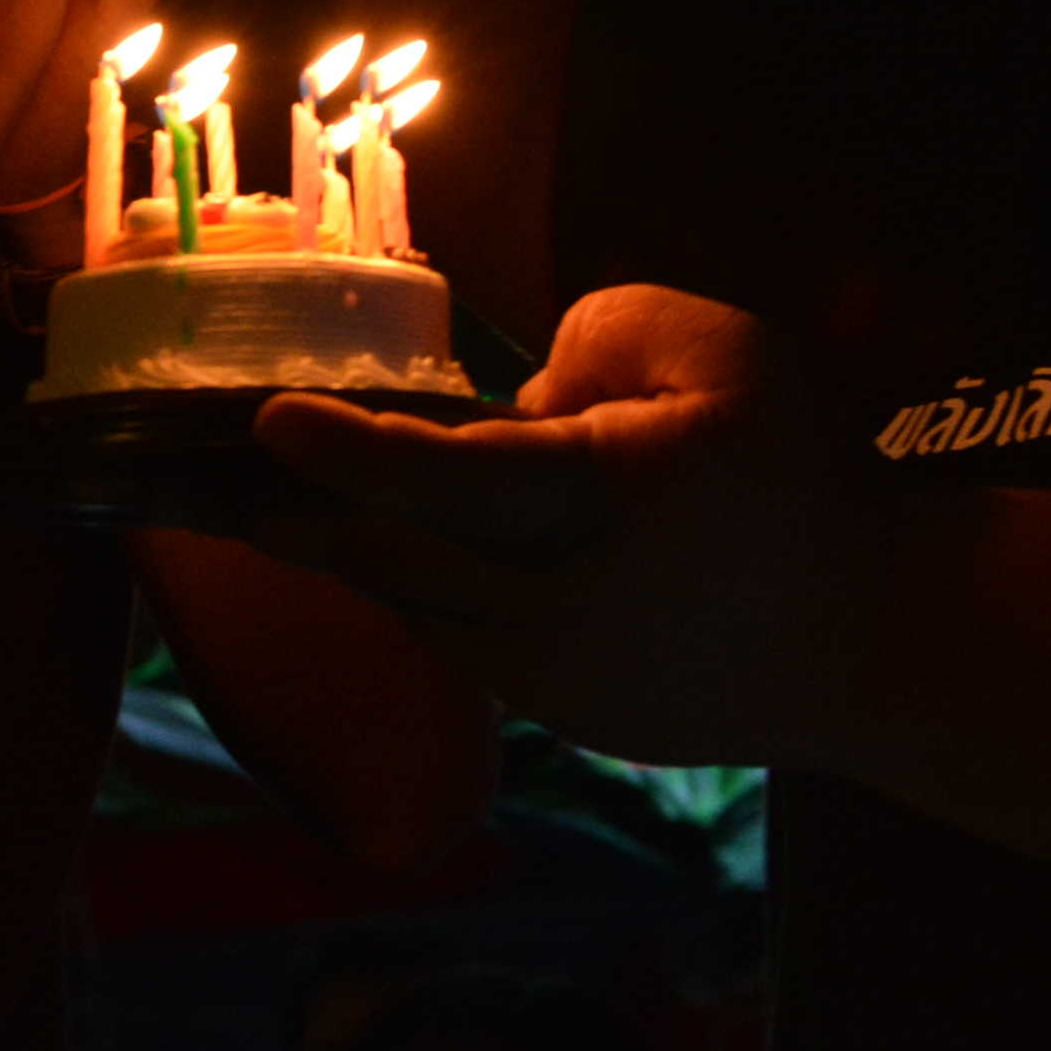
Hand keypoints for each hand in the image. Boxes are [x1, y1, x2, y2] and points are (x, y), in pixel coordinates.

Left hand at [241, 285, 899, 764]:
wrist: (875, 647)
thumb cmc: (803, 482)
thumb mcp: (728, 351)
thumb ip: (602, 334)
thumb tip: (515, 401)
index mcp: (602, 502)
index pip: (451, 476)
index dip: (349, 453)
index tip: (270, 421)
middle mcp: (558, 603)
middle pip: (388, 557)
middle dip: (279, 515)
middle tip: (175, 480)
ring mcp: (553, 676)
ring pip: (412, 604)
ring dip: (340, 553)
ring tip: (256, 502)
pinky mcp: (561, 716)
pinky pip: (456, 639)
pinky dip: (413, 590)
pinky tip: (386, 549)